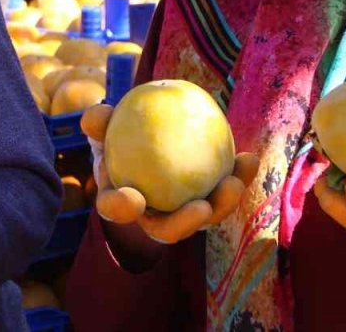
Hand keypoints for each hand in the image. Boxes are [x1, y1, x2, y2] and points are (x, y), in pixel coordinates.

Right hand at [80, 103, 259, 244]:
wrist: (146, 143)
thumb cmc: (120, 134)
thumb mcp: (106, 126)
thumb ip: (99, 121)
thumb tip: (96, 116)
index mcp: (120, 201)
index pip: (116, 209)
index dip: (122, 209)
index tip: (132, 199)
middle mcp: (152, 215)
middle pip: (167, 229)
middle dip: (186, 224)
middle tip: (202, 208)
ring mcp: (182, 213)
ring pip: (203, 217)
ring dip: (222, 205)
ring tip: (234, 183)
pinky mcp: (207, 201)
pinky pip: (223, 192)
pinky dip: (238, 177)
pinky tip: (249, 158)